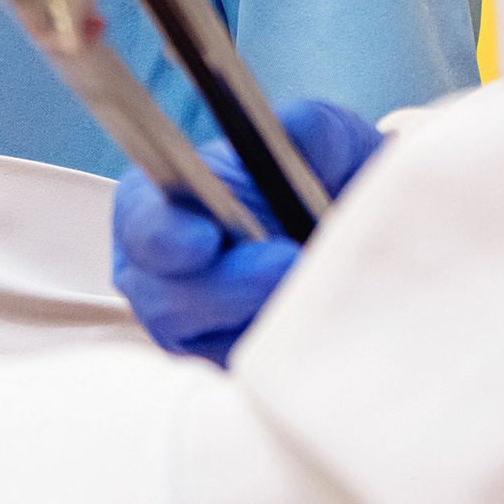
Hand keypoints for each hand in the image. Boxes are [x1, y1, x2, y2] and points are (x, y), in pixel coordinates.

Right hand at [113, 99, 382, 365]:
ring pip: (201, 341)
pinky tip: (310, 323)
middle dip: (228, 287)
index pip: (141, 222)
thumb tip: (297, 131)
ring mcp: (184, 327)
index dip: (163, 234)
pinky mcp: (218, 365)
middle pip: (165, 298)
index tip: (204, 242)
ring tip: (312, 287)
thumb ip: (312, 131)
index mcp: (159, 205)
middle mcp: (157, 273)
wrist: (362, 236)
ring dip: (259, 315)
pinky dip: (275, 351)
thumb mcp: (330, 144)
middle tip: (290, 263)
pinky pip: (235, 372)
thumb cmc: (324, 184)